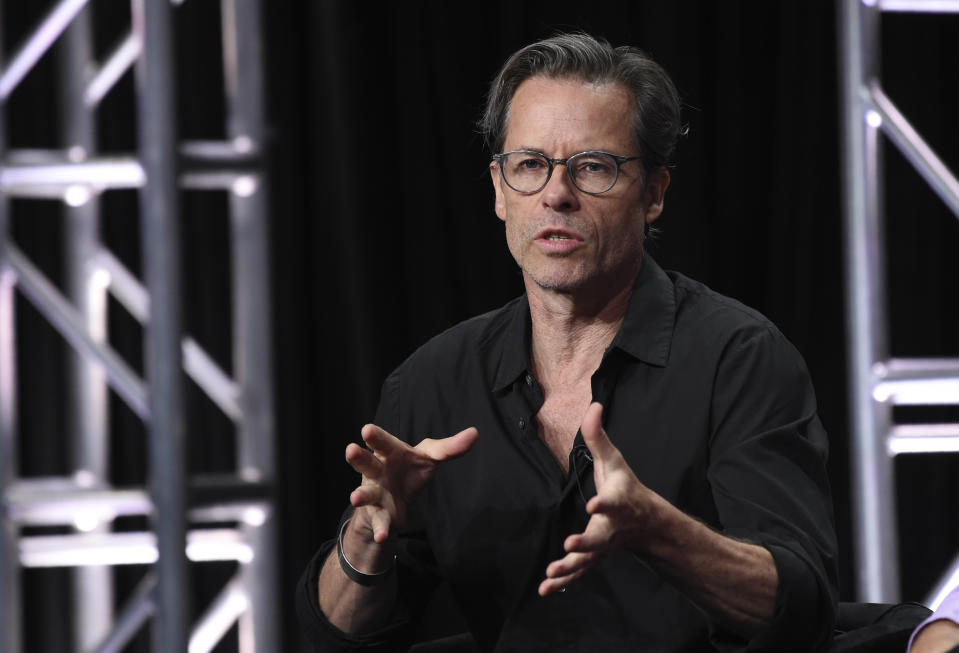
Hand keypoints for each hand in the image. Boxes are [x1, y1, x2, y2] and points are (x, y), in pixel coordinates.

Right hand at [346, 424, 478, 544]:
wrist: (395, 499)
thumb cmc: (409, 469)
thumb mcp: (429, 456)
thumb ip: (449, 447)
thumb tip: (475, 433)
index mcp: (389, 453)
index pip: (383, 442)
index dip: (376, 436)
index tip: (367, 429)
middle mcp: (377, 471)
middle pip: (366, 462)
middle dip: (359, 457)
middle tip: (351, 449)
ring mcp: (375, 493)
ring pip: (366, 493)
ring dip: (361, 495)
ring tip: (355, 497)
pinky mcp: (380, 515)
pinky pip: (380, 522)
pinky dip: (381, 529)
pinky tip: (382, 536)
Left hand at [539, 402, 656, 595]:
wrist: (645, 522)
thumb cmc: (625, 486)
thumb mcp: (614, 460)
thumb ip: (599, 436)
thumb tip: (593, 405)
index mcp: (618, 501)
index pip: (612, 501)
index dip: (604, 502)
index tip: (595, 503)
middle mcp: (612, 527)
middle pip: (600, 537)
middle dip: (585, 542)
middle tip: (570, 545)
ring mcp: (603, 546)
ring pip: (587, 560)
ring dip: (570, 568)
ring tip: (551, 574)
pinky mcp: (594, 558)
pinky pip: (578, 572)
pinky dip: (563, 582)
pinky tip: (545, 589)